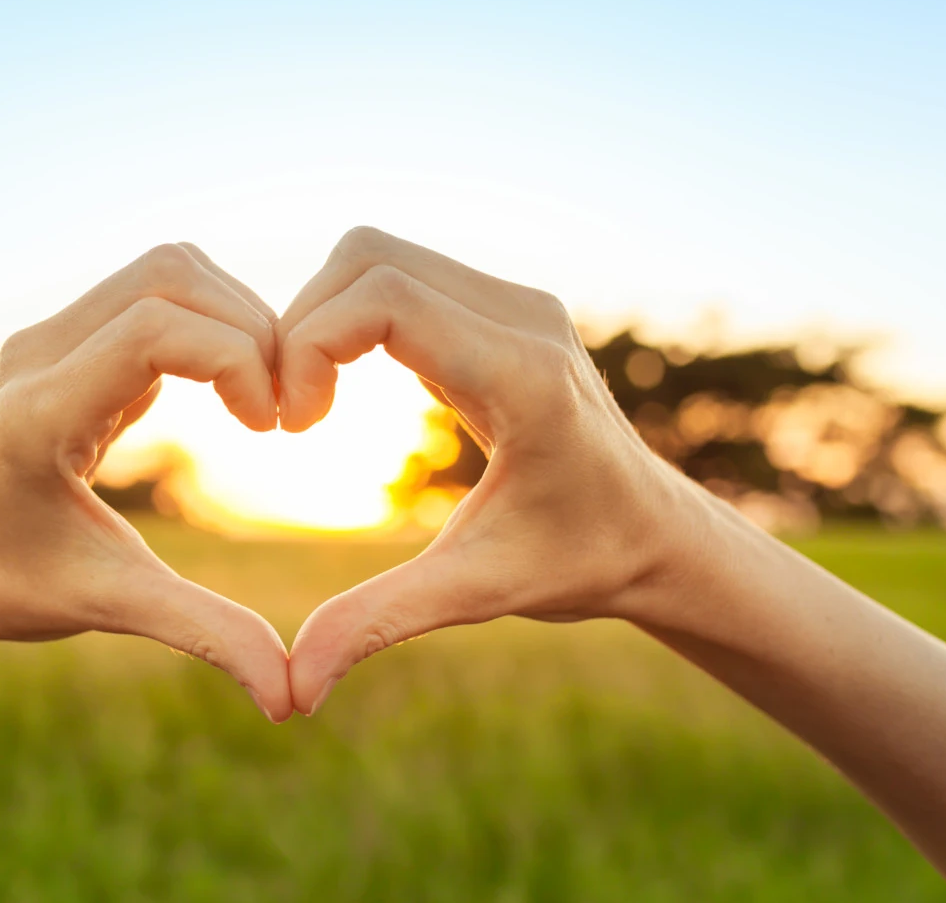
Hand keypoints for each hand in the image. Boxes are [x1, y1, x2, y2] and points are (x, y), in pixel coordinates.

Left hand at [0, 243, 294, 722]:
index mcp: (42, 414)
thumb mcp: (112, 605)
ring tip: (263, 395)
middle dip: (248, 326)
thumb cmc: (16, 586)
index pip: (153, 330)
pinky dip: (210, 323)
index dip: (236, 358)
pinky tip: (228, 391)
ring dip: (234, 316)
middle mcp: (38, 354)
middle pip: (169, 275)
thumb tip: (289, 697)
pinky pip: (155, 292)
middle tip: (282, 407)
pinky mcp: (68, 335)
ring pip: (166, 270)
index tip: (273, 424)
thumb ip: (202, 634)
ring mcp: (49, 336)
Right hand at [278, 227, 710, 714]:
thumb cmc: (578, 563)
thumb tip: (293, 690)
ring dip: (323, 318)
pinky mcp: (502, 308)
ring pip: (378, 256)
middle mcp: (523, 318)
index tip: (294, 426)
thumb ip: (380, 623)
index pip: (383, 298)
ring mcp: (516, 304)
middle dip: (302, 325)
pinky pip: (401, 277)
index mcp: (521, 376)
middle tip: (290, 415)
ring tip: (310, 404)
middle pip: (367, 257)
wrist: (656, 536)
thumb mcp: (476, 592)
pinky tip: (345, 388)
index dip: (310, 345)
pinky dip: (353, 318)